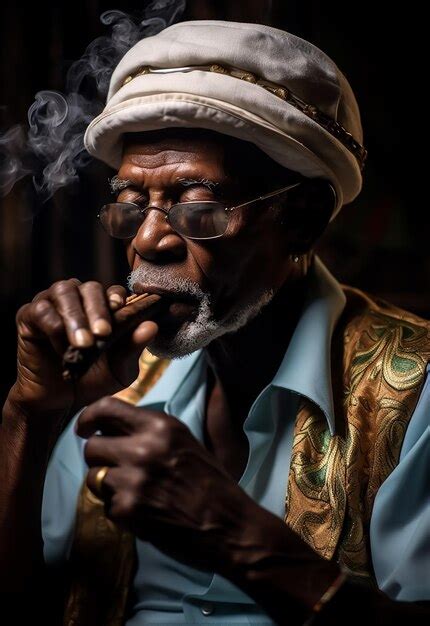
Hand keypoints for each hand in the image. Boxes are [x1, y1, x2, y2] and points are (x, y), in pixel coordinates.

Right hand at [10, 279, 158, 416]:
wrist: (59, 400)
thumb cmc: (93, 379)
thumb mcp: (120, 369)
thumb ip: (133, 347)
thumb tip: (152, 326)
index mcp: (103, 307)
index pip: (113, 291)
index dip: (117, 297)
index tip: (121, 308)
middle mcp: (79, 299)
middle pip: (90, 288)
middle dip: (98, 310)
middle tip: (103, 333)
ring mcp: (53, 304)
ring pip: (64, 293)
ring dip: (76, 317)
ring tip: (83, 344)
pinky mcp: (30, 315)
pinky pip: (41, 311)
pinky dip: (53, 327)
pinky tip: (62, 348)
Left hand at [77, 396, 256, 574]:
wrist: (229, 524)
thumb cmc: (210, 482)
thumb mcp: (183, 441)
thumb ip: (148, 432)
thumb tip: (111, 429)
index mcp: (160, 426)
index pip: (107, 408)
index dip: (88, 418)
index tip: (84, 429)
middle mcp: (143, 448)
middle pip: (92, 447)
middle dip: (99, 459)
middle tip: (114, 469)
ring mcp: (133, 480)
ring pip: (93, 478)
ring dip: (107, 486)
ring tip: (134, 493)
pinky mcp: (127, 510)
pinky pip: (106, 506)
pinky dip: (120, 511)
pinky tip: (144, 512)